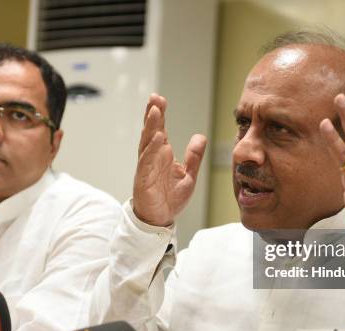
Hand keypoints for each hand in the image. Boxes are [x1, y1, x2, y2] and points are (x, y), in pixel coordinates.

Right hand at [132, 93, 207, 226]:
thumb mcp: (189, 175)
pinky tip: (157, 138)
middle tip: (154, 98)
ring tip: (155, 111)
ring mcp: (147, 168)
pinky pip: (147, 162)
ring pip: (147, 143)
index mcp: (161, 155)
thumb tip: (200, 136)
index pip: (159, 130)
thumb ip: (194, 156)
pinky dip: (151, 149)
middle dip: (152, 115)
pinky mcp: (144, 179)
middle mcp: (152, 158)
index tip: (160, 99)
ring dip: (151, 126)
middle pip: (150, 132)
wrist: (160, 219)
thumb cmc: (170, 198)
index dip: (159, 115)